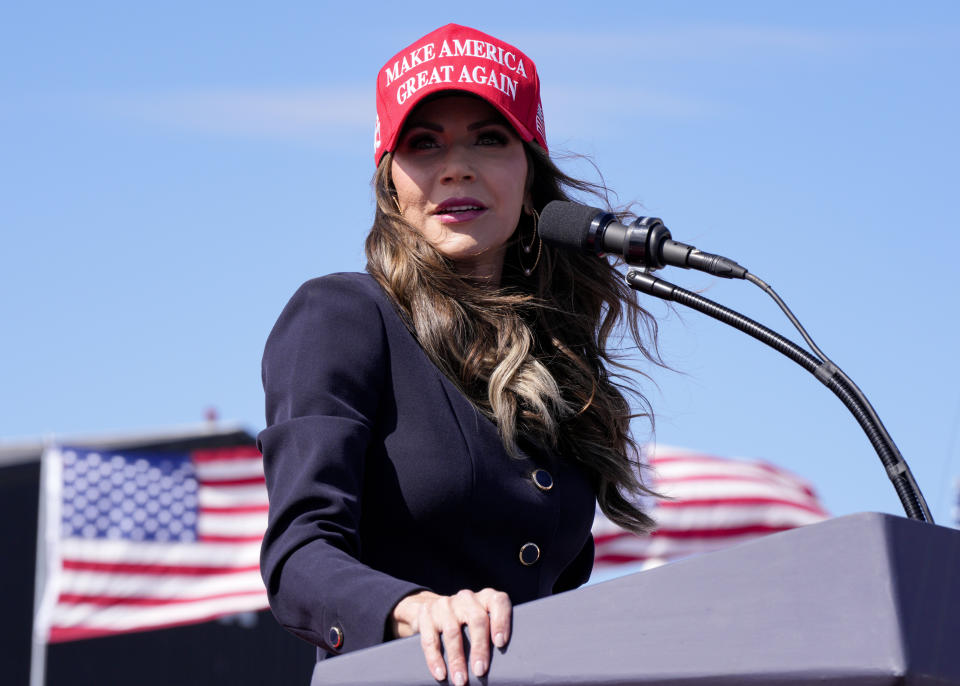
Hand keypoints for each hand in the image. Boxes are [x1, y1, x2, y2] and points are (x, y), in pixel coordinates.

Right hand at [391, 588, 511, 684]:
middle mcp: (466, 598)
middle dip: (479, 648)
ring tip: (461, 680)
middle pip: (476, 620)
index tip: (500, 643)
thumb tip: (507, 667)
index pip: (498, 602)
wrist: (430, 609)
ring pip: (453, 632)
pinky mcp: (426, 615)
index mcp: (485, 598)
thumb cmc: (466, 623)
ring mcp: (445, 605)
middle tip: (480, 671)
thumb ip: (492, 634)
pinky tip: (441, 674)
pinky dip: (435, 659)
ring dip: (457, 659)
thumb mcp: (481, 621)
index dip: (501, 621)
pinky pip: (430, 639)